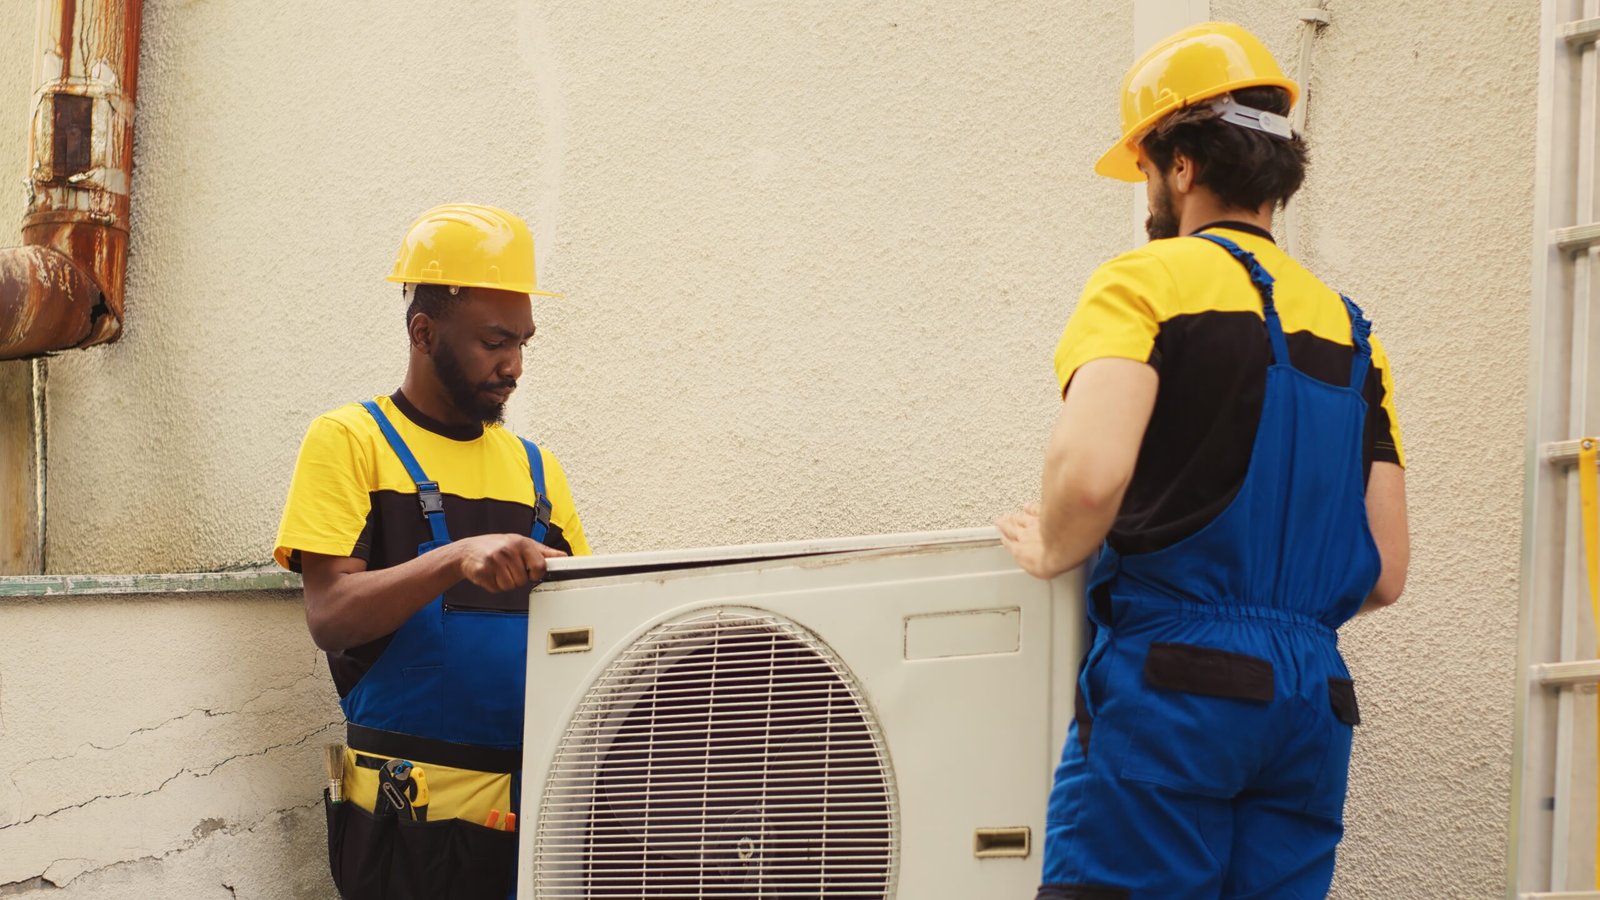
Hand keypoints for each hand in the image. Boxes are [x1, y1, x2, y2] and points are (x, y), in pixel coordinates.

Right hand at [453, 534, 567, 592]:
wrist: (468, 551)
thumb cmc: (497, 546)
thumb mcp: (522, 543)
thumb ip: (544, 552)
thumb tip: (564, 557)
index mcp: (522, 543)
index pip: (540, 566)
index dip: (536, 572)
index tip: (530, 570)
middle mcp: (508, 550)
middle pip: (523, 580)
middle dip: (517, 578)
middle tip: (508, 567)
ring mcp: (494, 561)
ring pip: (510, 586)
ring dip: (505, 582)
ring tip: (498, 570)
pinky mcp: (482, 571)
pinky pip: (496, 589)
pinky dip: (494, 585)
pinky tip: (490, 574)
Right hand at [995, 502, 1060, 579]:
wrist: (1063, 542)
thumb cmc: (1054, 559)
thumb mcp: (1044, 570)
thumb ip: (1039, 566)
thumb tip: (1044, 568)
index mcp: (1022, 551)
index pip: (1011, 545)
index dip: (1006, 541)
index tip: (1002, 536)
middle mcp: (1026, 536)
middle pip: (1012, 529)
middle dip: (1005, 526)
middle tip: (999, 521)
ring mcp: (1034, 523)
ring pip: (1020, 518)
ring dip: (1014, 517)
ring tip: (1009, 515)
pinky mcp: (1045, 512)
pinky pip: (1034, 509)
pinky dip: (1029, 507)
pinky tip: (1028, 505)